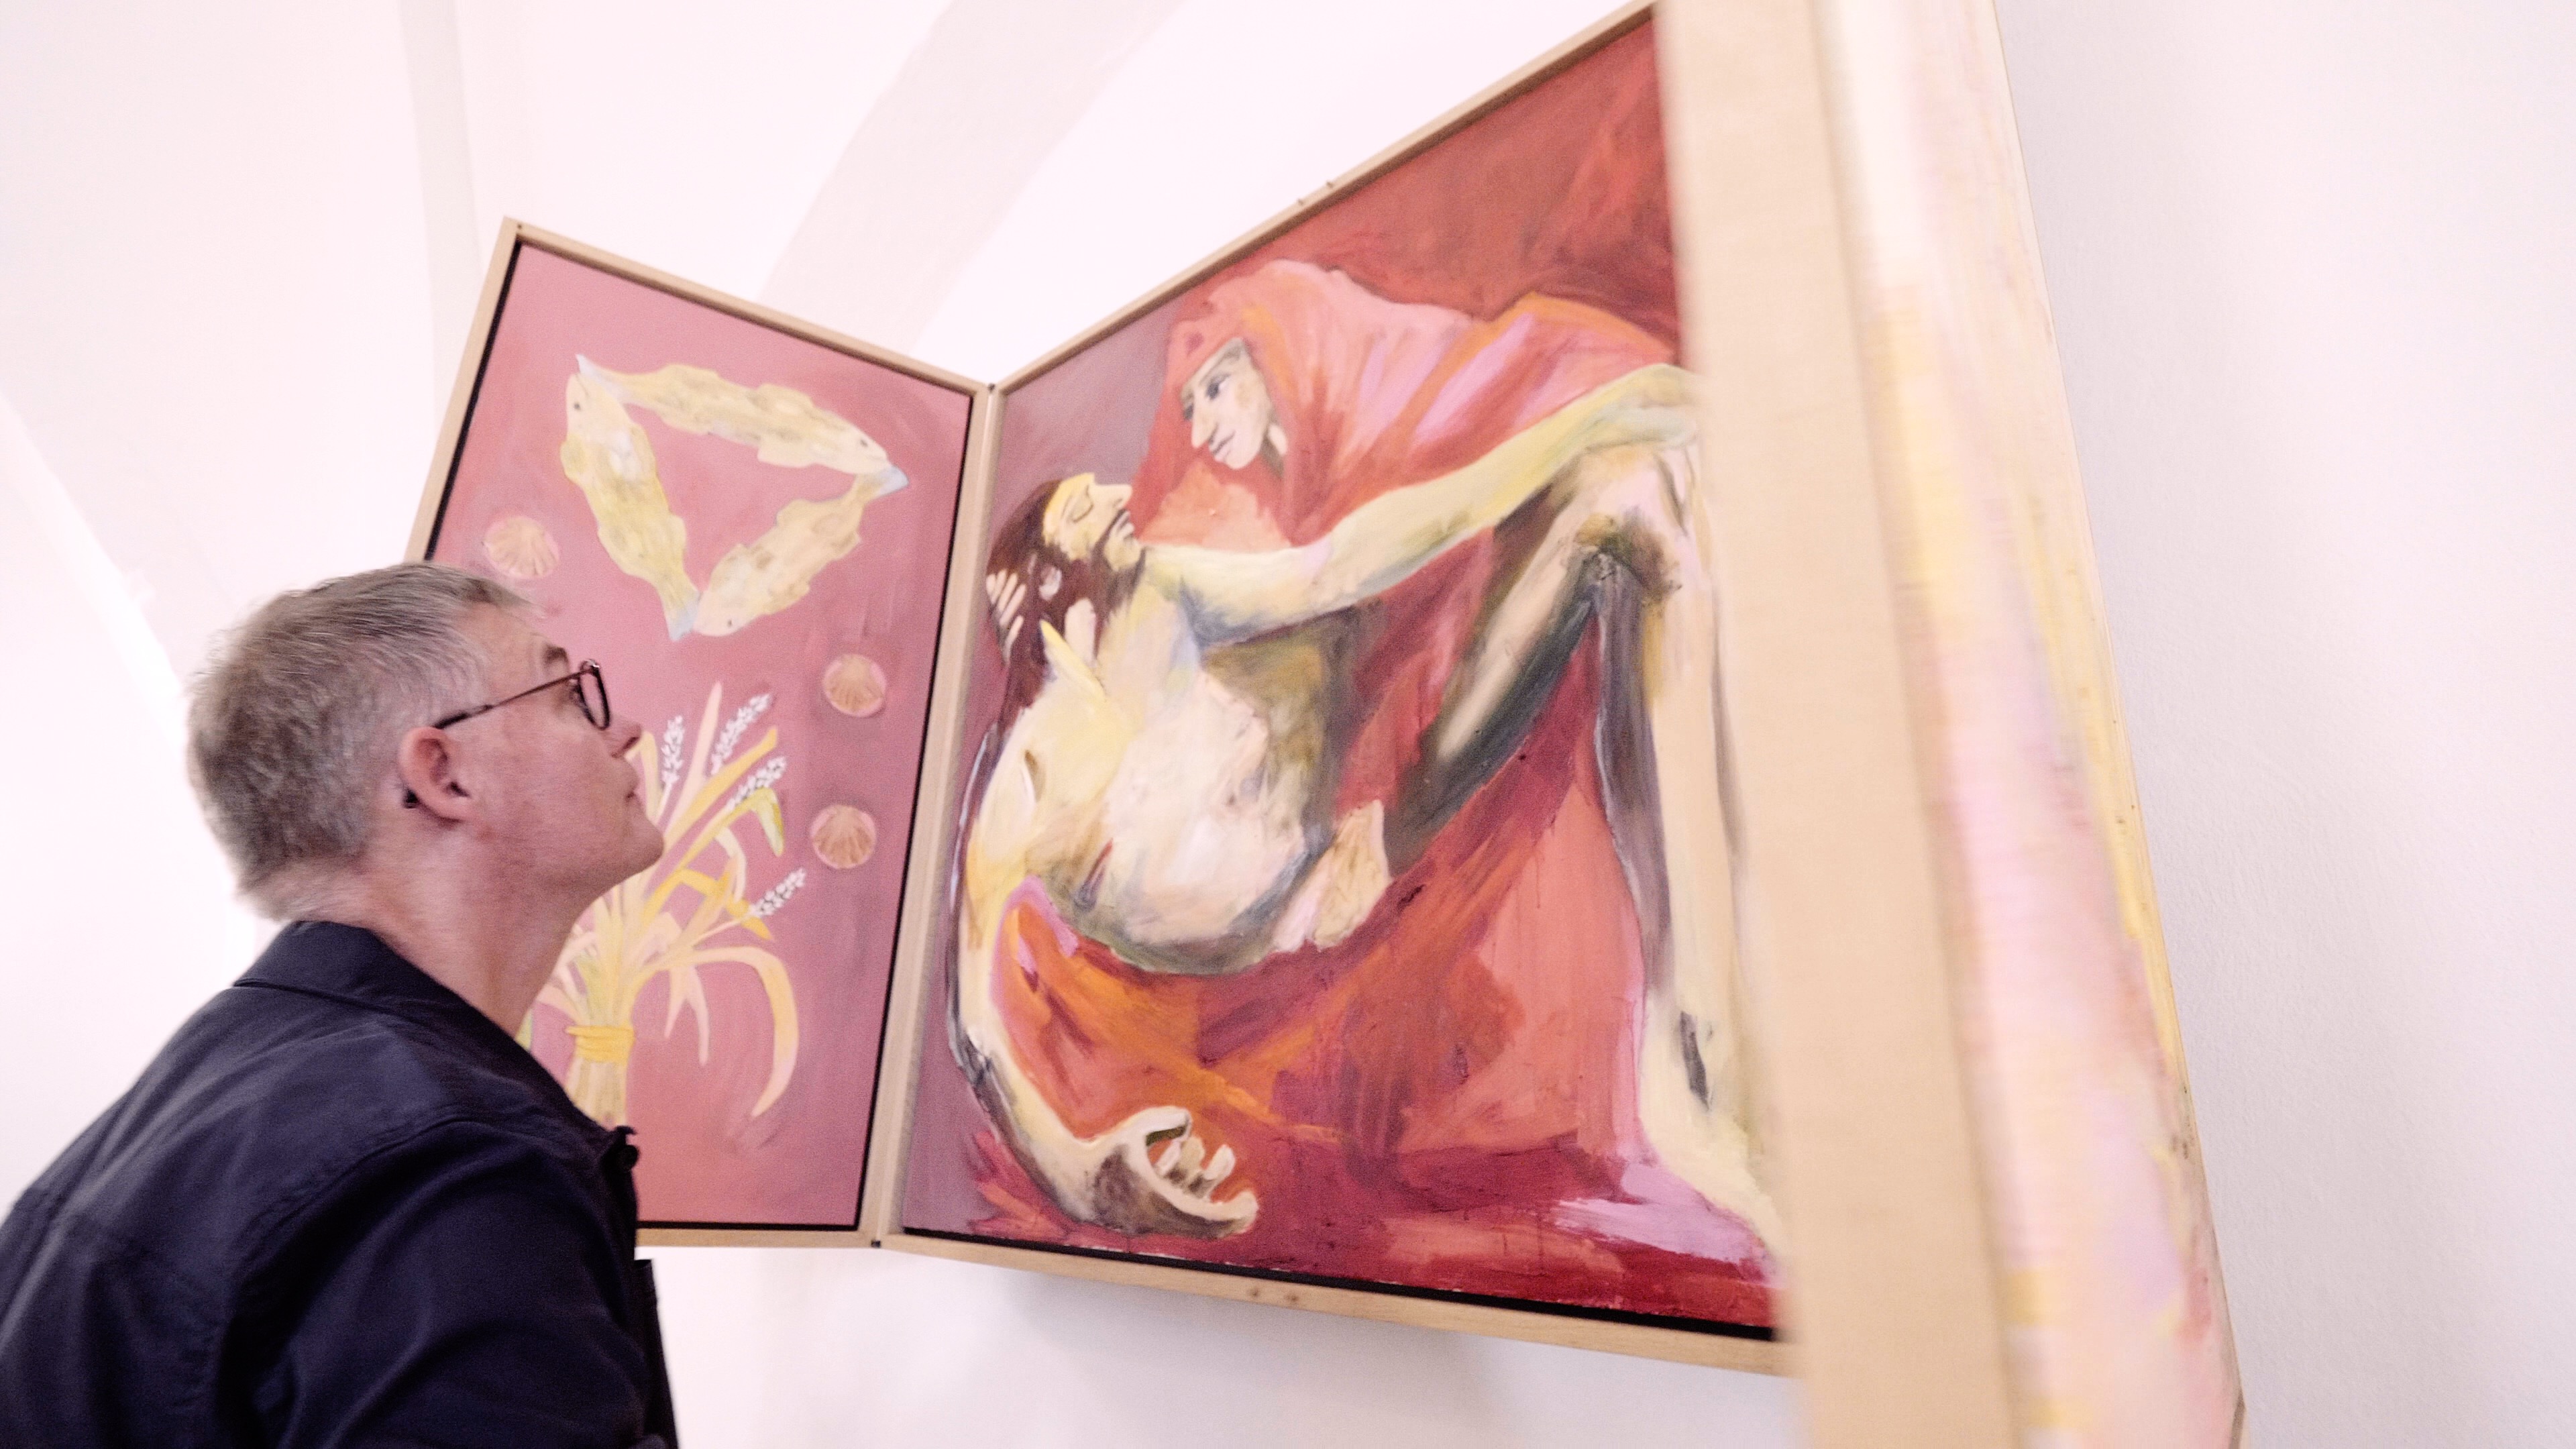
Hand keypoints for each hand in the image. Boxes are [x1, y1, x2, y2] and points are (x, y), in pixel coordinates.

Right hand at [985, 568, 1027, 653]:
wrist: (995, 679)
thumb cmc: (997, 653)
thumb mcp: (999, 631)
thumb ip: (994, 608)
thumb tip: (993, 583)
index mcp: (990, 625)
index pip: (992, 603)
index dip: (997, 588)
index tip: (1003, 573)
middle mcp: (992, 631)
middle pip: (999, 608)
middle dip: (1006, 591)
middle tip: (1015, 576)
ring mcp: (998, 641)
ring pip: (1005, 620)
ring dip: (1013, 604)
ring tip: (1023, 589)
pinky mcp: (1005, 653)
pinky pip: (1010, 639)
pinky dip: (1014, 629)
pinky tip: (1021, 619)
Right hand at [1071, 1106, 1257, 1238]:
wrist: (1069, 1181)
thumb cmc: (1103, 1153)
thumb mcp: (1135, 1129)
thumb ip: (1166, 1119)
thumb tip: (1188, 1124)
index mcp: (1159, 1204)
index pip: (1207, 1220)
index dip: (1234, 1215)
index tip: (1250, 1200)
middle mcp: (1157, 1220)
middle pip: (1203, 1226)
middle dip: (1228, 1209)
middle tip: (1246, 1195)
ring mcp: (1147, 1224)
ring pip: (1187, 1215)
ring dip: (1202, 1186)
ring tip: (1208, 1154)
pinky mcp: (1138, 1221)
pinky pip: (1171, 1215)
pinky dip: (1184, 1195)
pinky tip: (1179, 1167)